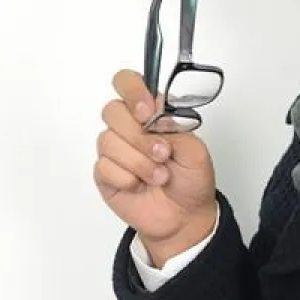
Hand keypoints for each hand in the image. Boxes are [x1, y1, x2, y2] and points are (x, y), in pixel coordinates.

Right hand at [95, 69, 217, 266]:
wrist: (184, 217)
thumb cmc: (191, 180)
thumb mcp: (196, 151)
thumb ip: (176, 128)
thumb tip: (156, 116)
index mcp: (152, 113)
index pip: (128, 82)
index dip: (133, 91)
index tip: (148, 112)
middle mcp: (130, 127)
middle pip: (112, 110)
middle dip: (139, 135)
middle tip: (162, 153)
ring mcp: (115, 150)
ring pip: (108, 140)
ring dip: (139, 161)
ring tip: (159, 175)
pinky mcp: (105, 173)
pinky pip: (104, 166)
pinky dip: (127, 178)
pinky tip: (140, 185)